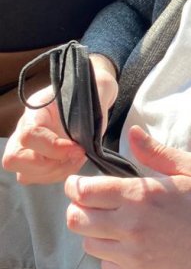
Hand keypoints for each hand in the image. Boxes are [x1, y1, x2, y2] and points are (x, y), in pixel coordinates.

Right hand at [1, 53, 117, 184]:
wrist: (93, 94)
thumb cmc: (93, 91)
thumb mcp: (98, 91)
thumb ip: (94, 108)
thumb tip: (87, 134)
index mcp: (38, 108)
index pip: (29, 134)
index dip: (52, 148)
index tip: (78, 148)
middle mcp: (26, 128)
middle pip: (14, 159)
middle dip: (47, 166)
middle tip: (75, 156)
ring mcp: (29, 146)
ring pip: (25, 173)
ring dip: (55, 172)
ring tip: (78, 158)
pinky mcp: (38, 159)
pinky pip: (37, 178)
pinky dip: (58, 175)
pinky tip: (75, 161)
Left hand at [64, 126, 190, 268]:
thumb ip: (156, 151)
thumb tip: (132, 133)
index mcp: (140, 195)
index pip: (85, 192)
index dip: (75, 186)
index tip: (77, 183)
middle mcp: (130, 227)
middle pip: (77, 221)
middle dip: (78, 208)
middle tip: (90, 203)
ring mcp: (133, 256)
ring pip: (89, 245)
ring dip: (94, 232)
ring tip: (111, 223)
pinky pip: (107, 266)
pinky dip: (110, 255)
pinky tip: (127, 244)